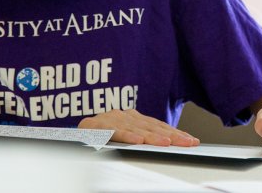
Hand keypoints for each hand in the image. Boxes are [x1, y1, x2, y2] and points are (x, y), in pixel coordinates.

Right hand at [79, 109, 199, 146]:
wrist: (69, 135)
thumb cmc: (99, 139)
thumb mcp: (125, 138)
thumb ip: (143, 138)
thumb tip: (171, 145)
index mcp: (132, 117)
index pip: (158, 126)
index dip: (176, 132)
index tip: (192, 140)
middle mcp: (123, 115)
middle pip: (151, 126)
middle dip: (171, 135)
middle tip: (187, 142)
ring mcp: (109, 119)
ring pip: (134, 128)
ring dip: (152, 136)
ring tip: (167, 143)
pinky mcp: (94, 126)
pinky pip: (112, 132)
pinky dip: (126, 135)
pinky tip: (137, 140)